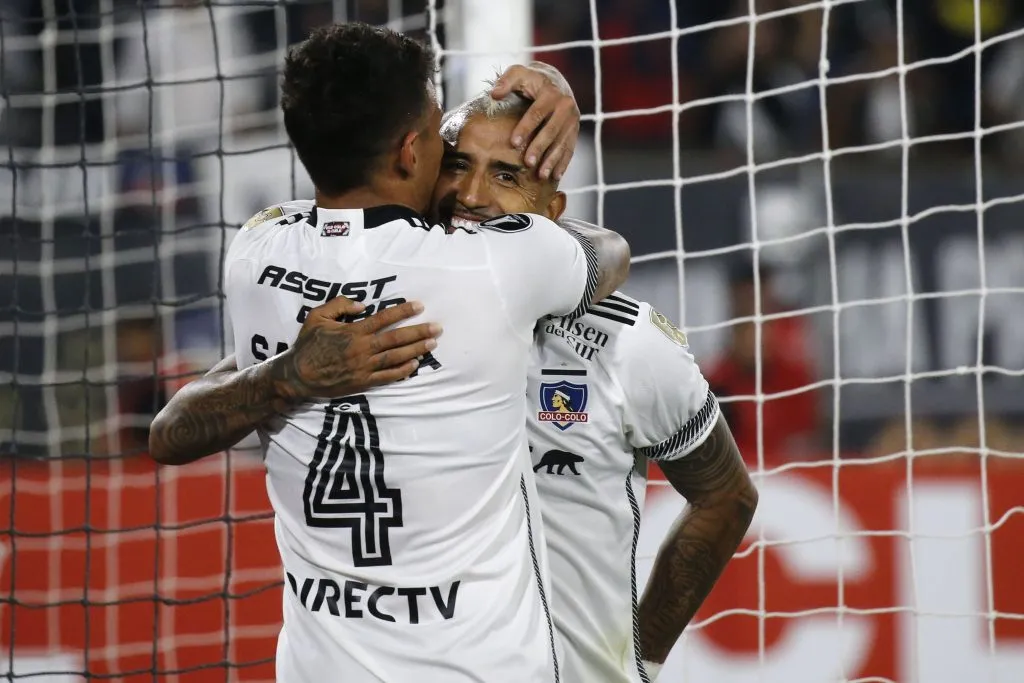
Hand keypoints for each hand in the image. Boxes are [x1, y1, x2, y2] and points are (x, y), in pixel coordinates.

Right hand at [271, 296, 441, 401]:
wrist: (298, 375)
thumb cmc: (307, 344)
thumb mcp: (317, 316)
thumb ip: (340, 305)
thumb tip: (363, 306)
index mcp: (353, 332)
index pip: (384, 319)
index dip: (403, 312)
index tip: (419, 306)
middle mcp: (362, 349)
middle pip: (396, 339)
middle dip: (419, 332)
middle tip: (437, 328)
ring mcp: (364, 367)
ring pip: (396, 357)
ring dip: (416, 350)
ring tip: (432, 344)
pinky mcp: (363, 382)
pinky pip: (387, 377)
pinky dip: (402, 371)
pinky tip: (415, 365)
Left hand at [490, 62, 580, 180]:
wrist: (555, 81)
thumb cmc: (531, 80)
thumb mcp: (518, 73)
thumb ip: (506, 81)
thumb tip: (494, 94)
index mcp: (551, 93)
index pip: (537, 113)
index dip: (525, 128)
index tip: (513, 143)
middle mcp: (565, 106)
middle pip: (551, 130)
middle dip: (539, 148)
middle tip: (527, 163)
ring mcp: (572, 120)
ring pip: (562, 142)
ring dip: (552, 160)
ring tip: (541, 175)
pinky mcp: (575, 130)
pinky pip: (570, 148)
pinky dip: (563, 163)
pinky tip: (555, 176)